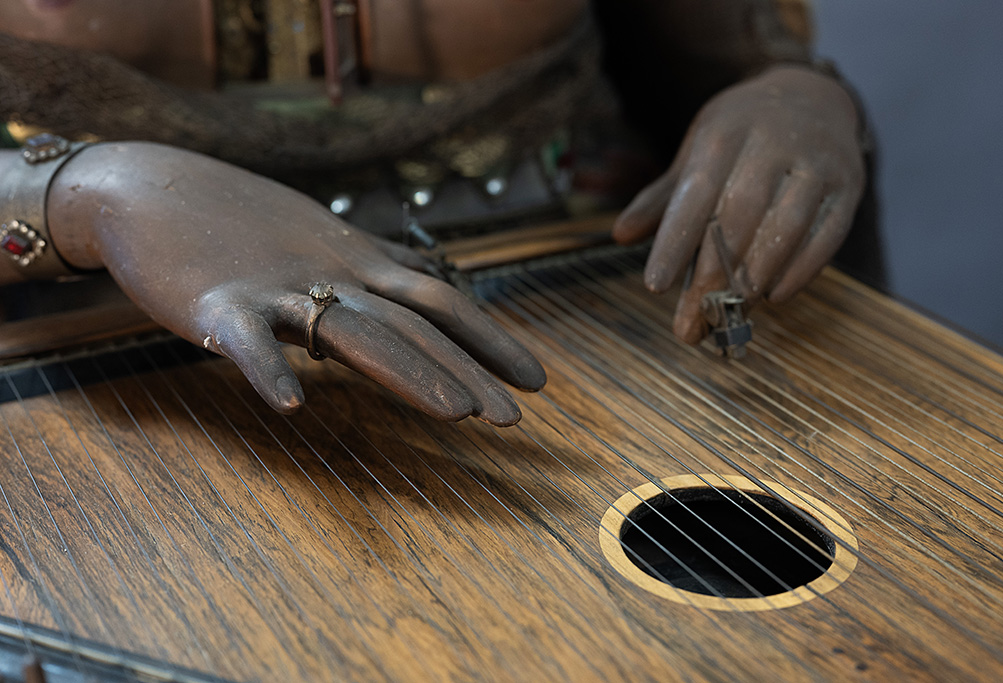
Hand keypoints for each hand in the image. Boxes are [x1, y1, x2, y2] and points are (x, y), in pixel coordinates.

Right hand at [48, 143, 544, 424]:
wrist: (150, 186)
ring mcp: (276, 288)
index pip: (440, 299)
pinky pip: (246, 341)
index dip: (490, 338)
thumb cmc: (243, 220)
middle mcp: (331, 272)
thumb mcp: (324, 236)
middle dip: (467, 370)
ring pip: (351, 331)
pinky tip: (293, 407)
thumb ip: (373, 266)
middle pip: (411, 323)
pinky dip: (268, 371)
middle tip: (514, 419)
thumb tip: (422, 288)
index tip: (536, 379)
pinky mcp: (217, 305)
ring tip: (457, 414)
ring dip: (407, 372)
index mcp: (357, 260)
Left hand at [612, 65, 865, 342]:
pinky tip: (776, 296)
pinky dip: (802, 268)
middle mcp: (771, 143)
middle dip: (712, 276)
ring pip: (787, 225)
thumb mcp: (697, 153)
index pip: (694, 196)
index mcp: (723, 135)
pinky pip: (828, 232)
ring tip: (731, 314)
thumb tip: (621, 234)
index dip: (674, 243)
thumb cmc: (740, 137)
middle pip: (738, 217)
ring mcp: (816, 162)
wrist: (813, 97)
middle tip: (692, 324)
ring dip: (757, 275)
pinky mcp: (849, 184)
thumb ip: (663, 197)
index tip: (654, 286)